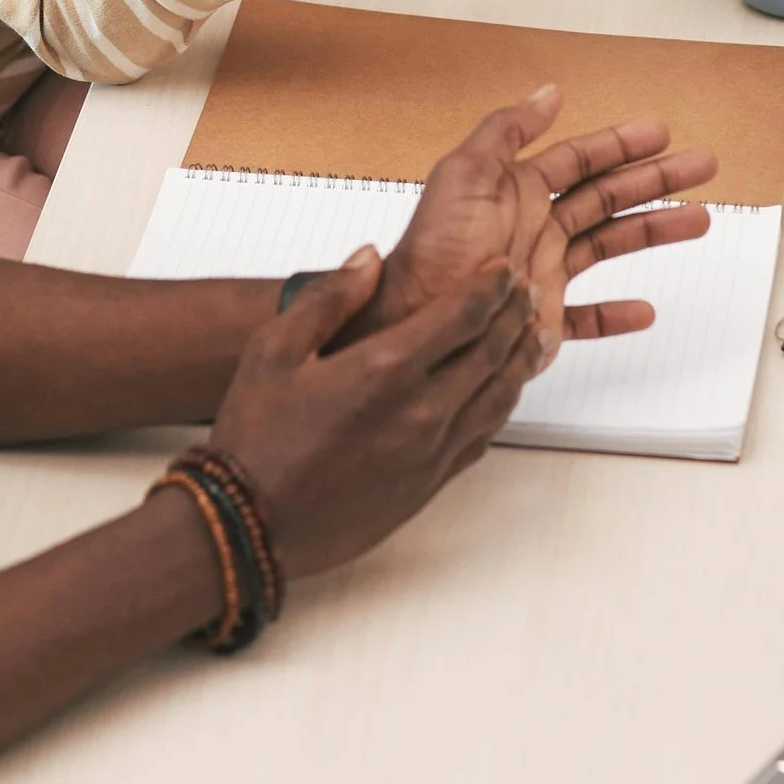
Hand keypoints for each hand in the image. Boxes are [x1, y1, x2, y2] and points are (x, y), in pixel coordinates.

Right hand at [204, 254, 537, 577]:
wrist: (252, 523)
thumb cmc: (255, 440)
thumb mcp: (274, 350)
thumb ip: (328, 298)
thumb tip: (368, 260)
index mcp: (384, 369)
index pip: (463, 314)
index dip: (490, 285)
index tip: (501, 268)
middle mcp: (419, 411)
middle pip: (492, 351)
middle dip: (514, 315)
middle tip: (526, 292)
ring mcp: (429, 453)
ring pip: (498, 397)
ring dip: (520, 360)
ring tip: (532, 335)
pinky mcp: (429, 485)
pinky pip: (482, 438)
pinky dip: (501, 407)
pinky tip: (502, 393)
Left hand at [368, 87, 713, 364]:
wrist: (421, 319)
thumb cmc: (435, 250)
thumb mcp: (465, 174)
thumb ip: (507, 130)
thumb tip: (547, 92)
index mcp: (516, 190)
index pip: (580, 159)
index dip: (621, 144)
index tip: (660, 132)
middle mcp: (533, 226)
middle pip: (607, 196)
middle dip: (656, 179)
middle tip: (701, 165)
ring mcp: (542, 271)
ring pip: (609, 245)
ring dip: (653, 231)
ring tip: (698, 220)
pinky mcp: (543, 318)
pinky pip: (587, 316)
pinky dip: (615, 314)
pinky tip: (642, 310)